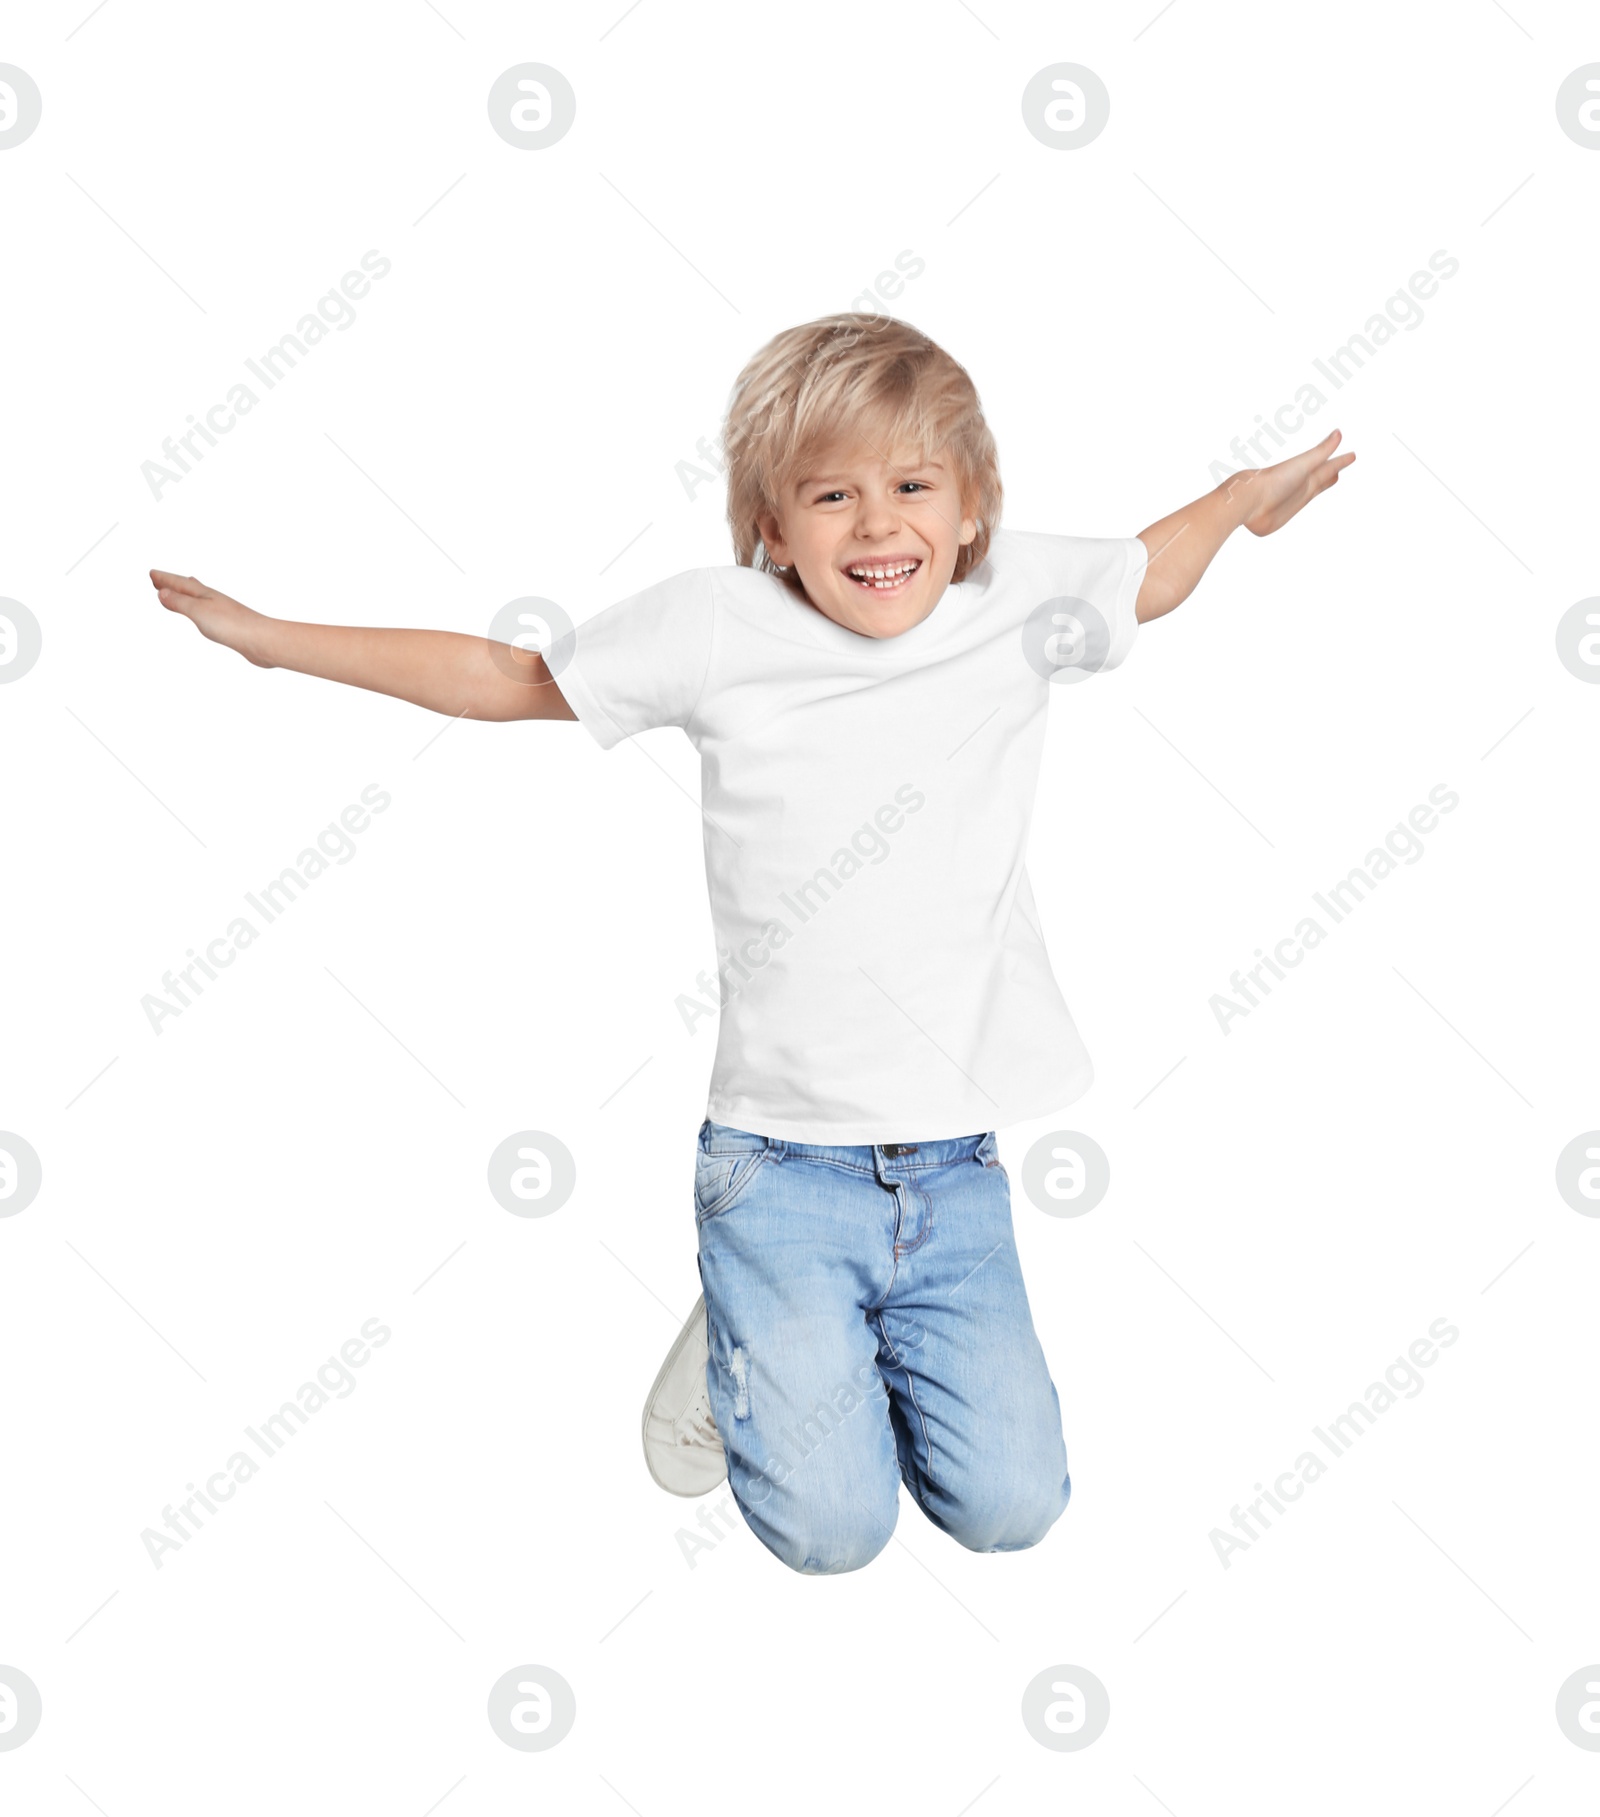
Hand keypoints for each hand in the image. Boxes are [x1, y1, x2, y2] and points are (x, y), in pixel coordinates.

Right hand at [149, 570, 274, 666]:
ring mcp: (223, 612)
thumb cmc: (234, 625)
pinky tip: (205, 613)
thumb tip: (162, 592)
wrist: (263, 641)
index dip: (164, 579)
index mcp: (205, 594)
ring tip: (181, 590)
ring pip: (199, 599)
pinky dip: (199, 609)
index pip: (179, 583)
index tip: (152, 573)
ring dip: (185, 594)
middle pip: (188, 588)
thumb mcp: (199, 612)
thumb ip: (180, 603)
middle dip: (172, 583)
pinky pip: (208, 613)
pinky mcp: (230, 625)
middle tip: (159, 579)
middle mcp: (214, 600)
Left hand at [1227, 429, 1355, 536]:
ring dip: (1321, 485)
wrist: (1249, 501)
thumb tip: (1339, 433)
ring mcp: (1291, 501)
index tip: (1352, 455)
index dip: (1340, 462)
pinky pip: (1294, 510)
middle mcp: (1301, 486)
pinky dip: (1301, 504)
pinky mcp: (1281, 516)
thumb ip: (1321, 451)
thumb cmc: (1274, 481)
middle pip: (1322, 477)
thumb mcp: (1302, 465)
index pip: (1329, 467)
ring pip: (1311, 491)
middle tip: (1342, 465)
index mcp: (1307, 475)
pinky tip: (1300, 502)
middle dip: (1332, 470)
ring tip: (1332, 479)